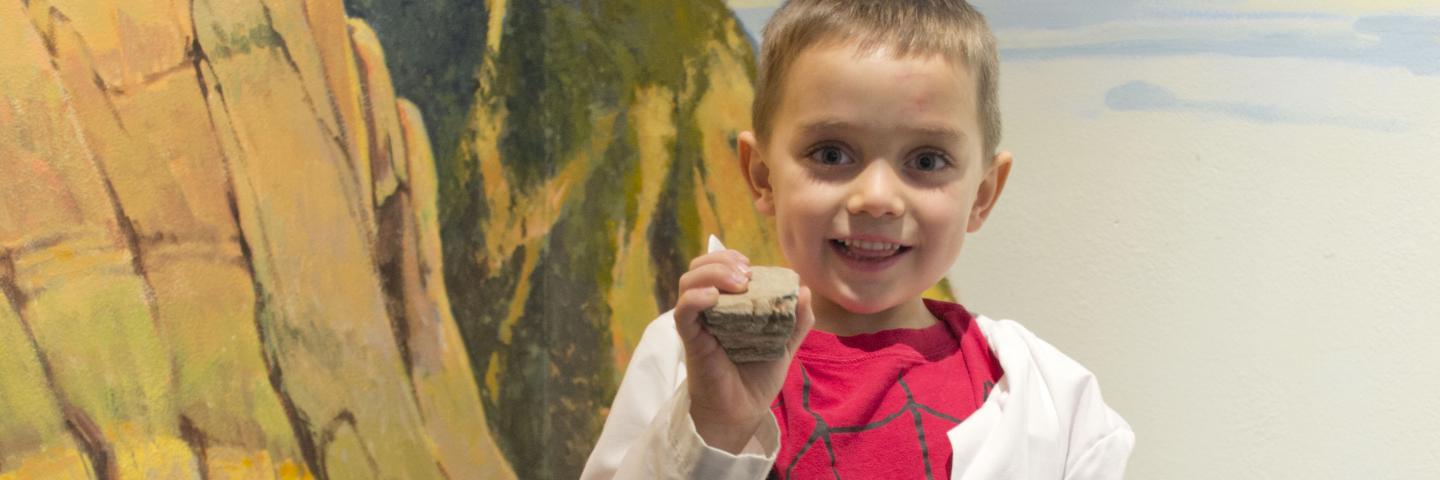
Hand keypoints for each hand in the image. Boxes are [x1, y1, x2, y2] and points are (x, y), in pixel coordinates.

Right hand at [672, 249, 814, 453]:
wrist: (743, 411)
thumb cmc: (758, 377)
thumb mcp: (785, 344)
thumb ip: (797, 320)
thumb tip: (805, 290)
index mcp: (728, 305)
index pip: (719, 266)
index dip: (732, 257)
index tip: (752, 266)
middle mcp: (709, 309)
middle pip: (699, 267)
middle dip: (722, 260)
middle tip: (747, 274)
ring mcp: (698, 323)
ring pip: (687, 281)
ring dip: (712, 273)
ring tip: (738, 283)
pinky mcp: (691, 339)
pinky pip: (683, 312)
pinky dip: (695, 298)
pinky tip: (713, 298)